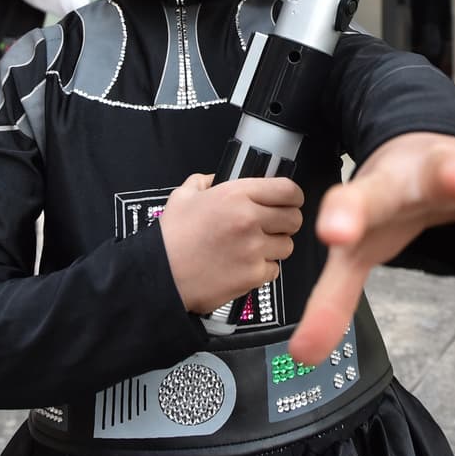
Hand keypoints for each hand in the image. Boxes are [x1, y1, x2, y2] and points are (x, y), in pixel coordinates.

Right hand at [159, 173, 303, 314]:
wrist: (161, 275)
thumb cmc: (171, 238)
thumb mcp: (183, 196)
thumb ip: (204, 181)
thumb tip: (216, 179)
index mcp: (236, 195)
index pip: (288, 190)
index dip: (292, 195)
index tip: (289, 200)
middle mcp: (249, 220)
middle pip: (294, 218)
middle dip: (285, 222)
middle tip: (271, 226)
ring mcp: (254, 249)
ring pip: (287, 246)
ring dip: (275, 246)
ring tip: (253, 247)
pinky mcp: (253, 275)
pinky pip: (274, 269)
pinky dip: (263, 269)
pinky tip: (244, 265)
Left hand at [288, 132, 454, 364]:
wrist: (417, 143)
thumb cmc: (389, 197)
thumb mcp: (358, 244)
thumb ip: (333, 296)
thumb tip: (303, 352)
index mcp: (386, 185)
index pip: (360, 198)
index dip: (347, 213)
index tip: (334, 231)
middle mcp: (438, 168)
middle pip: (446, 172)